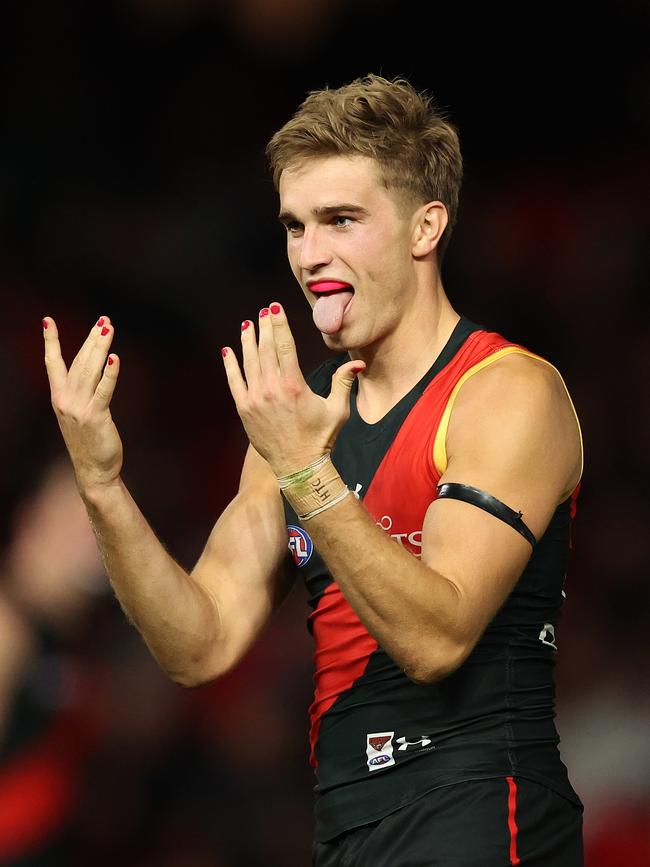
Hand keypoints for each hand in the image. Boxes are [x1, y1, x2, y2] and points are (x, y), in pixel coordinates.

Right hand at [43, 315, 122, 495]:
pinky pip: (104, 390)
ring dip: (99, 347)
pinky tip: (115, 358)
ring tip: (108, 327)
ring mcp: (79, 408)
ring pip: (90, 370)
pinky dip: (110, 373)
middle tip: (103, 319)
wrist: (92, 471)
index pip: (53, 364)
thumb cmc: (90, 442)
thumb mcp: (80, 414)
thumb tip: (95, 372)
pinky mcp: (96, 416)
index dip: (51, 342)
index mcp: (59, 398)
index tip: (48, 321)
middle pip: (78, 361)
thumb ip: (83, 393)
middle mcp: (65, 400)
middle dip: (90, 338)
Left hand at [221, 303, 363, 476]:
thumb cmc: (320, 438)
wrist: (298, 466)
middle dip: (265, 327)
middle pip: (266, 349)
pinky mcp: (245, 409)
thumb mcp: (338, 410)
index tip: (275, 308)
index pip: (285, 345)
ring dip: (247, 341)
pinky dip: (230, 365)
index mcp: (295, 385)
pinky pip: (234, 381)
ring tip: (247, 324)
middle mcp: (272, 388)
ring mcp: (255, 398)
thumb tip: (357, 363)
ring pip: (249, 361)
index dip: (280, 324)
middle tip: (263, 311)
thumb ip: (343, 382)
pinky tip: (227, 350)